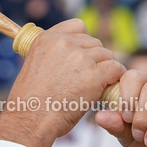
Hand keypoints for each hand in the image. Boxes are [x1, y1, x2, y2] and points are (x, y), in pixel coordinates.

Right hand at [0, 20, 124, 146]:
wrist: (30, 119)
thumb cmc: (32, 101)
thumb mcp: (36, 65)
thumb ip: (54, 55)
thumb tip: (75, 56)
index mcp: (47, 38)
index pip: (78, 26)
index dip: (84, 42)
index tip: (82, 57)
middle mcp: (64, 42)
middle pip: (95, 43)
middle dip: (96, 60)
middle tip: (90, 78)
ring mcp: (80, 57)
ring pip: (107, 56)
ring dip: (105, 70)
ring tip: (97, 86)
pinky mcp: (94, 74)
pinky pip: (116, 69)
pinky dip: (116, 78)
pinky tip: (109, 87)